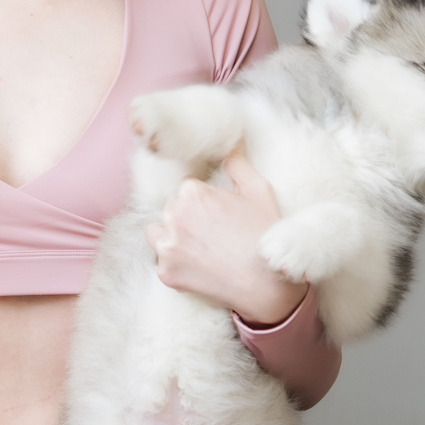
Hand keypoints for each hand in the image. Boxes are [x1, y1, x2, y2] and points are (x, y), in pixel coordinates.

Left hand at [145, 149, 307, 325]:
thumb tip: (232, 140)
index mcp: (191, 192)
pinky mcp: (166, 272)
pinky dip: (176, 262)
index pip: (186, 188)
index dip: (204, 201)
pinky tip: (199, 265)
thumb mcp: (258, 190)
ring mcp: (166, 246)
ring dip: (172, 236)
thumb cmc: (264, 235)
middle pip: (171, 209)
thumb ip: (238, 162)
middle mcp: (172, 216)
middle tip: (214, 232)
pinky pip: (162, 261)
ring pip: (158, 232)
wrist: (266, 284)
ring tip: (199, 246)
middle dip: (187, 216)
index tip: (220, 214)